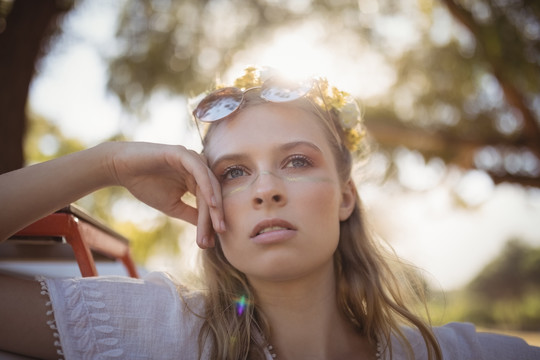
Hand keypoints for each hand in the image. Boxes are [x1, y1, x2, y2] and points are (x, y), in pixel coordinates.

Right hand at [107, 142, 223, 247]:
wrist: (120, 169)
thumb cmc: (145, 185)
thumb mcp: (172, 206)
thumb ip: (191, 214)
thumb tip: (210, 230)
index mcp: (196, 178)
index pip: (209, 201)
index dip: (211, 220)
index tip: (211, 242)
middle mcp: (197, 167)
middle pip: (213, 193)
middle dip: (217, 214)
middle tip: (221, 233)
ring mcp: (191, 159)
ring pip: (209, 183)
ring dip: (214, 204)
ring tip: (217, 223)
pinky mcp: (182, 153)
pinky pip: (200, 171)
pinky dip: (207, 187)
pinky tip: (211, 203)